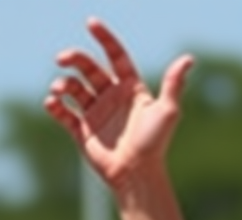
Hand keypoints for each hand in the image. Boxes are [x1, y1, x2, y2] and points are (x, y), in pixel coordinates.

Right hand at [43, 18, 192, 190]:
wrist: (137, 174)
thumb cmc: (154, 144)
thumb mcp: (167, 111)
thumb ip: (173, 83)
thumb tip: (188, 58)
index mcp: (131, 90)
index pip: (116, 57)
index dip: (104, 38)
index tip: (91, 23)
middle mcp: (112, 98)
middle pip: (88, 68)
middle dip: (74, 58)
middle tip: (62, 59)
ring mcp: (97, 114)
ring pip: (73, 87)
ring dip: (63, 83)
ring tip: (61, 91)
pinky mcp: (82, 130)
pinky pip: (62, 112)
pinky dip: (54, 105)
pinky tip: (53, 103)